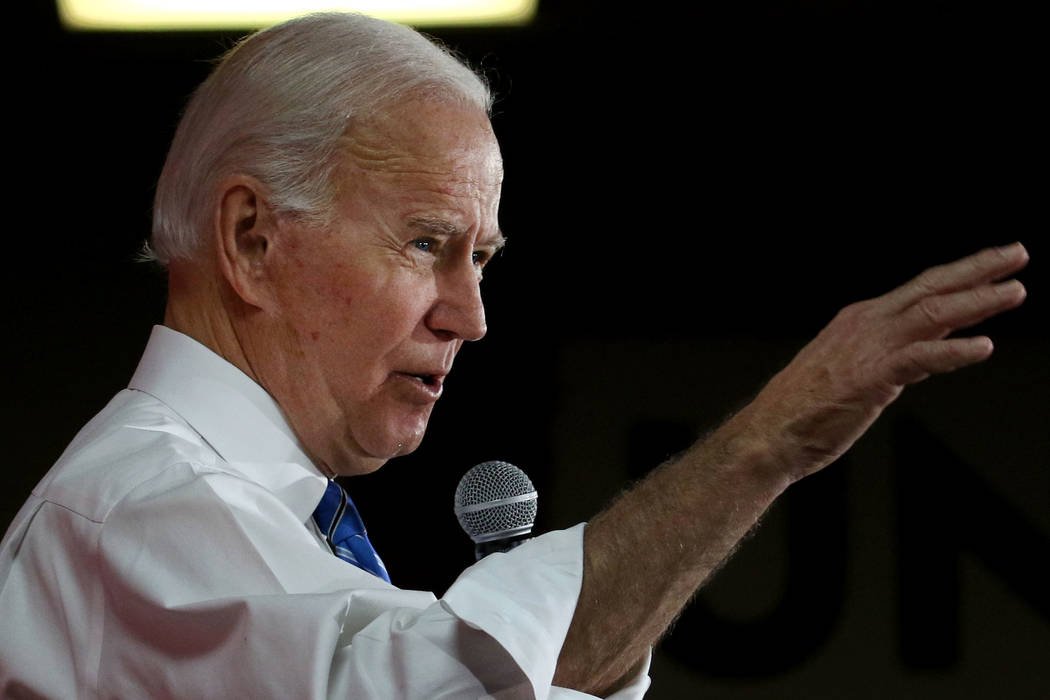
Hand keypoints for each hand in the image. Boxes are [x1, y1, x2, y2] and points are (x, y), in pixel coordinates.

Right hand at [741, 242, 1028, 481]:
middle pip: (931, 288)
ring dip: (976, 301)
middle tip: (1015, 255)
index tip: (994, 266)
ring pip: (932, 314)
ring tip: (1014, 292)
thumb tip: (926, 356)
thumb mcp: (852, 371)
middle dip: (977, 269)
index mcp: (858, 320)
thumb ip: (894, 359)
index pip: (919, 290)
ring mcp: (868, 349)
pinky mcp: (871, 378)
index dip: (961, 275)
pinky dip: (955, 352)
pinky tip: (984, 347)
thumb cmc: (803, 409)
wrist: (769, 434)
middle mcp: (865, 325)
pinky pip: (922, 358)